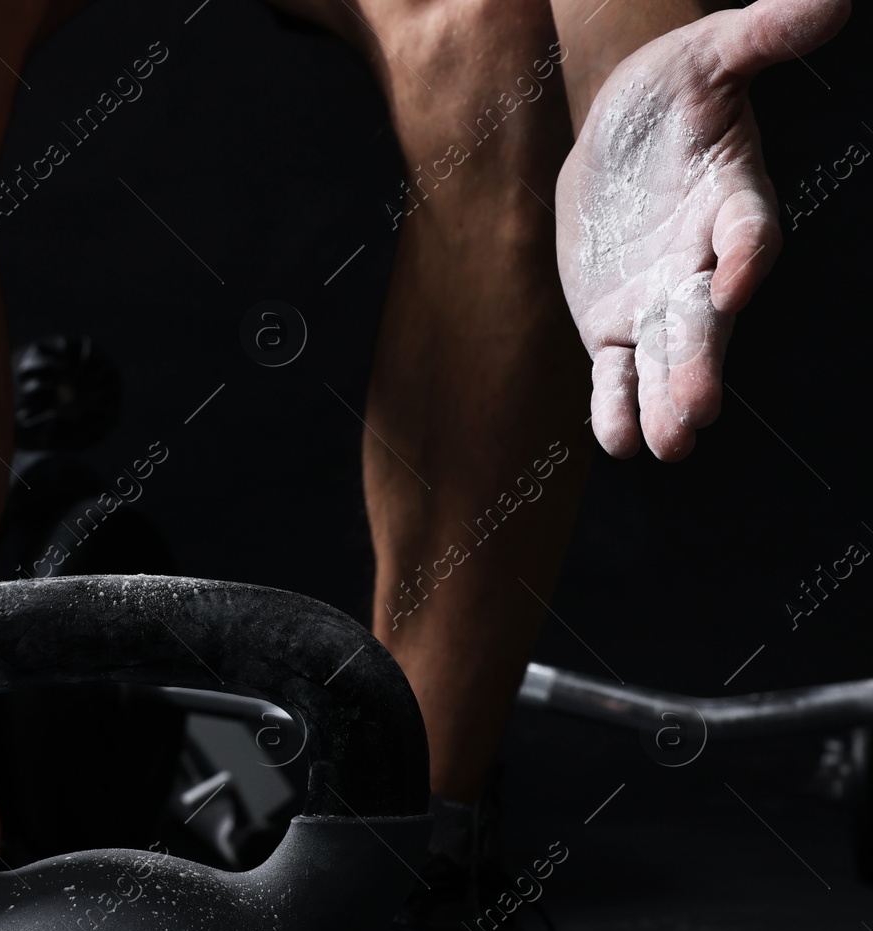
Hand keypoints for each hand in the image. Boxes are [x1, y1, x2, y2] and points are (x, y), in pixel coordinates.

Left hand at [556, 0, 846, 459]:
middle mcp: (702, 264)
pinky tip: (617, 442)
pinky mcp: (616, 325)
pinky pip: (616, 373)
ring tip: (670, 445)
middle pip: (706, 319)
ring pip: (665, 358)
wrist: (617, 137)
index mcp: (732, 202)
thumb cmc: (671, 94)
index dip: (746, 255)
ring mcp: (659, 301)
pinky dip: (615, 405)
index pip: (749, 233)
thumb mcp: (706, 56)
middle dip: (700, 363)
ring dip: (665, 400)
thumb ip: (759, 35)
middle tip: (698, 413)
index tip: (737, 281)